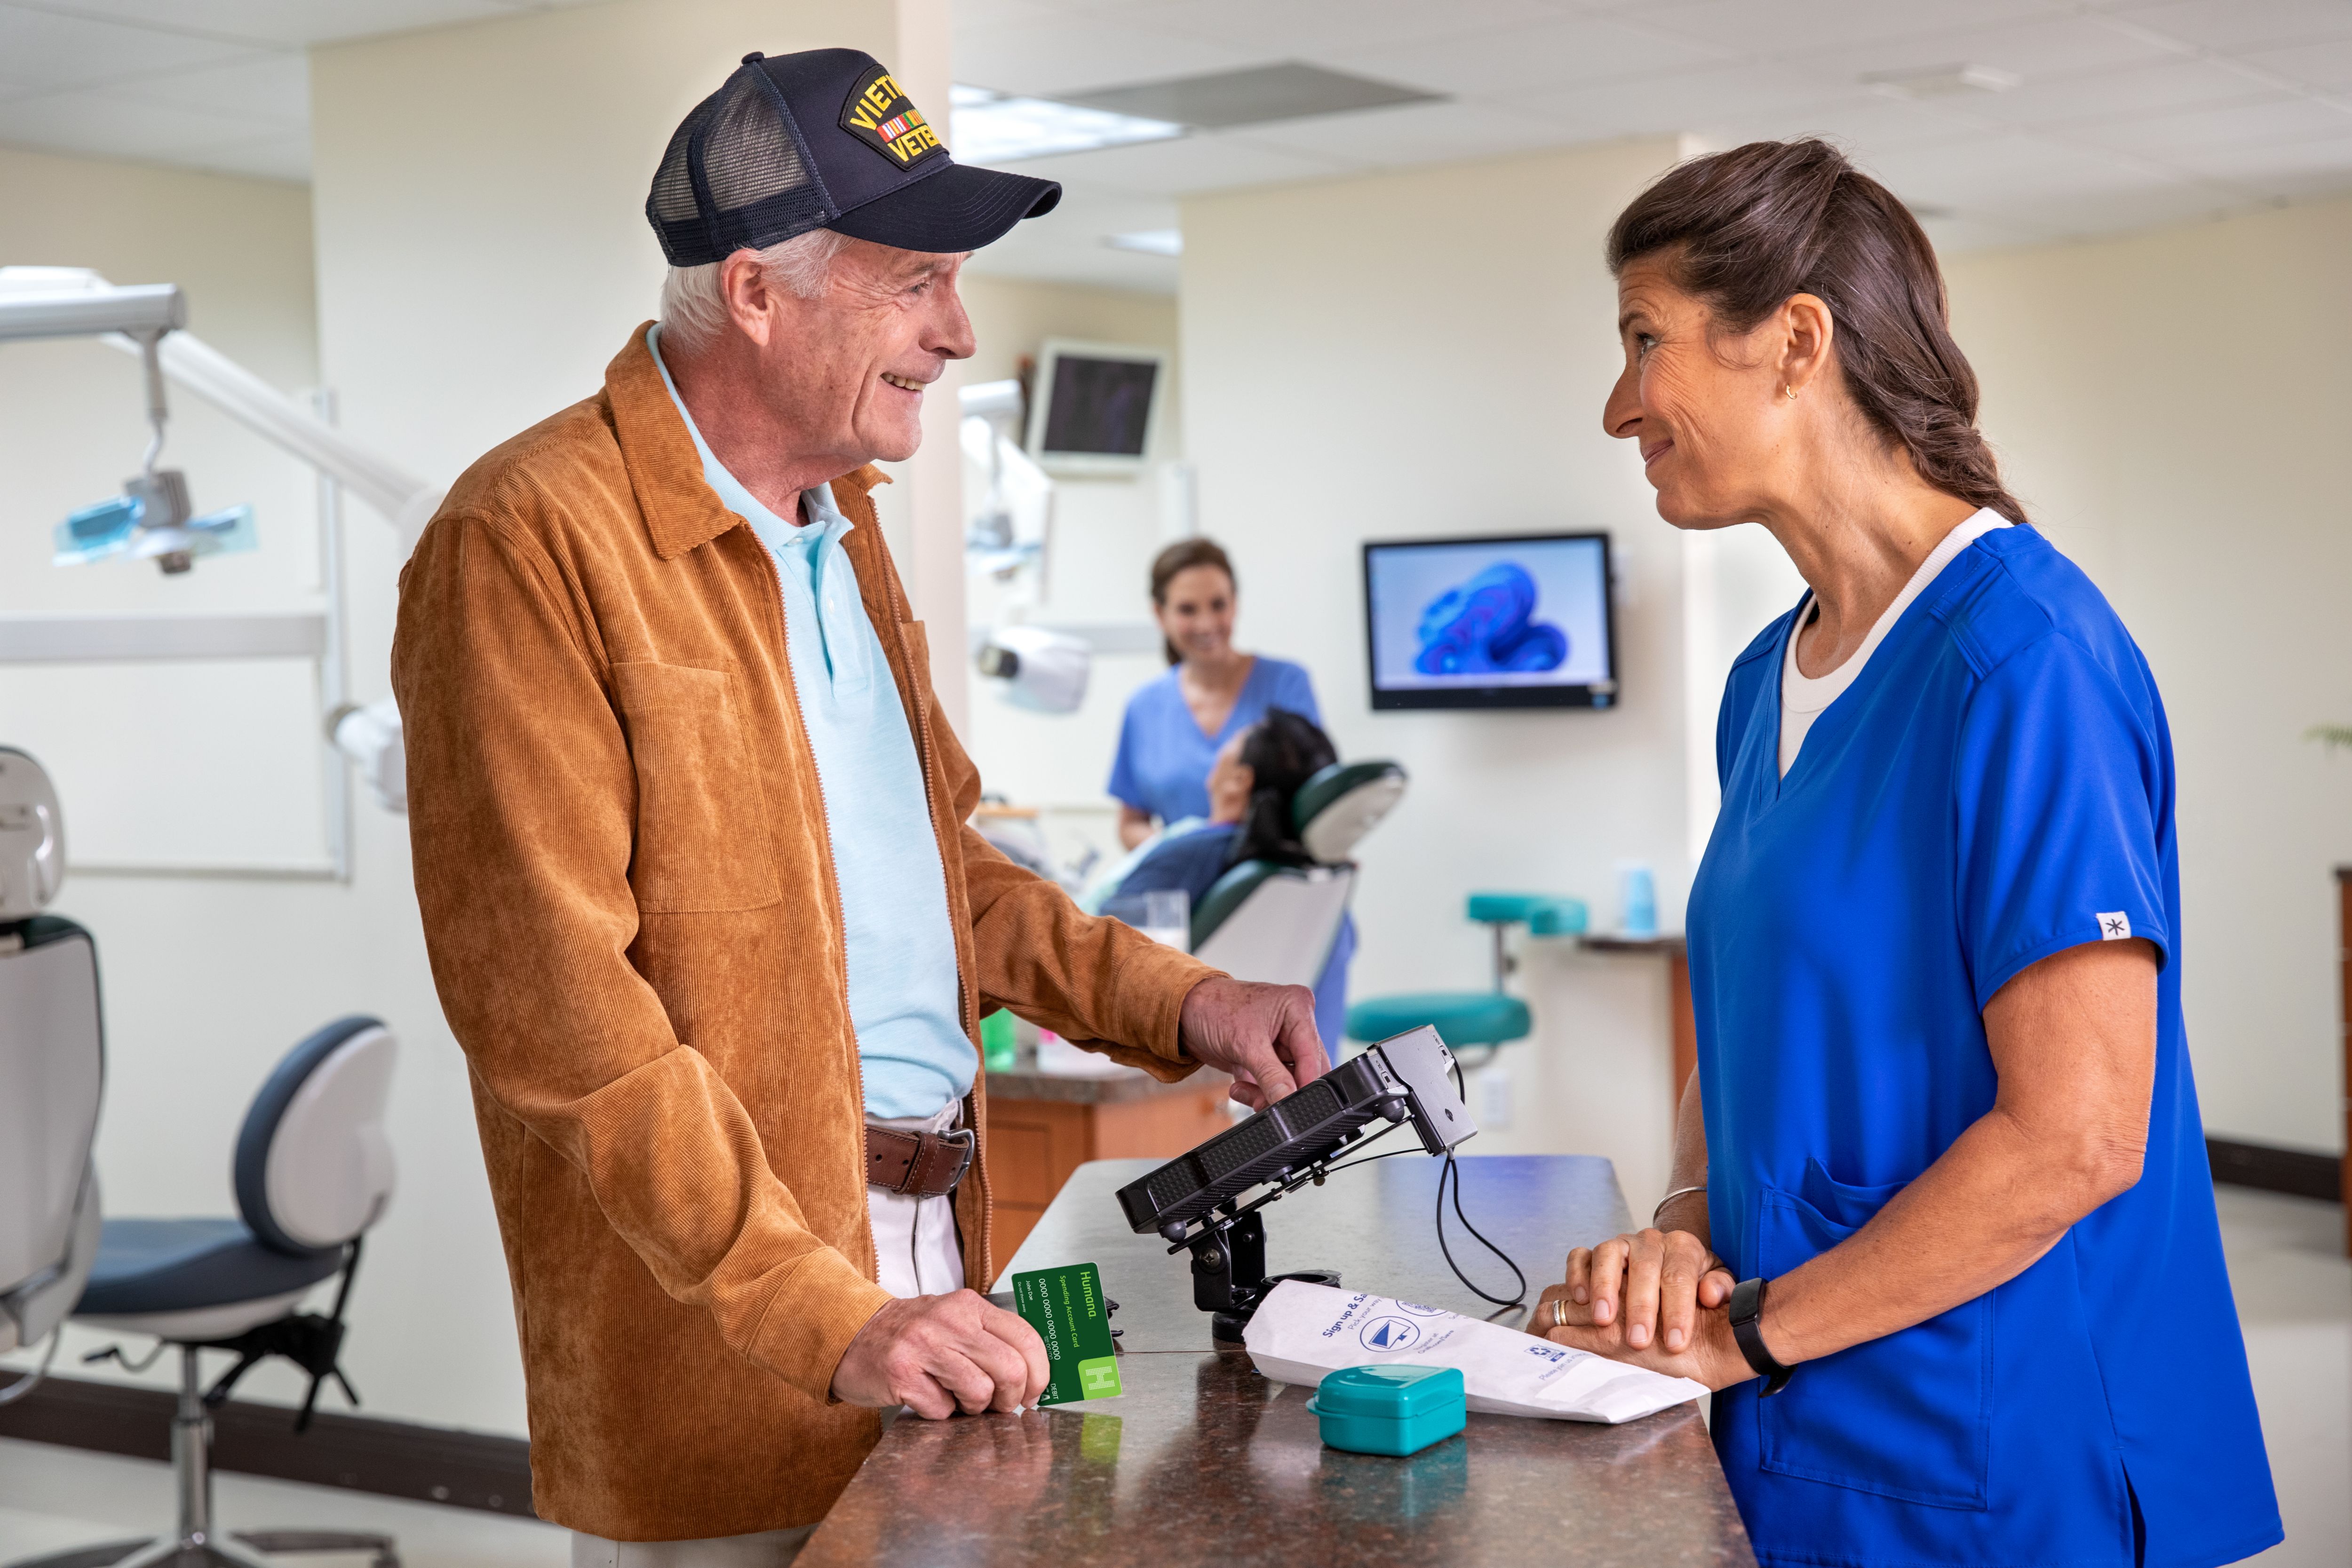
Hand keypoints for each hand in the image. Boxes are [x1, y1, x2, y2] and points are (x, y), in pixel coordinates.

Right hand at [831, 1290, 1047, 1418]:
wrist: (850, 1334)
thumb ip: (990, 1341)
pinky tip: (926, 1397)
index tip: (1032, 1393)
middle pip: (1010, 1369)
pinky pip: (942, 1409)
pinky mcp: (901, 1373)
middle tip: (997, 1406)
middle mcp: (950, 1320)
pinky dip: (939, 1413)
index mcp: (969, 1306)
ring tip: (955, 1398)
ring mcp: (924, 1345)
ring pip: (980, 1392)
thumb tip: (1031, 1379)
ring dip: (973, 1408)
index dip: (1039, 1374)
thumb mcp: (954, 1322)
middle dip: (1009, 1399)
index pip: (1026, 1338)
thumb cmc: (909, 1335)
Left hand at [1177, 975, 1326, 1109]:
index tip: (1294, 1105)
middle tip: (1265, 1101)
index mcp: (1298, 1007)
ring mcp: (1282, 1043)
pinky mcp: (1269, 1058)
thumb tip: (1289, 1101)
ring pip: (1290, 1081)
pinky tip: (1240, 1088)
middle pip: (1306, 1070)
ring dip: (1268, 1093)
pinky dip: (1258, 1092)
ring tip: (1243, 1091)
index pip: (1313, 1053)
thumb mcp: (1245, 1044)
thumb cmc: (1213, 1009)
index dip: (1305, 1083)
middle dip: (1284, 1089)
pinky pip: (1274, 1084)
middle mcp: (1295, 1023)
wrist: (1183, 1013)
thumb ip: (1271, 1076)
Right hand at [1535, 1227, 1741, 1381]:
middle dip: (1641, 1306)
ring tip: (1603, 1320)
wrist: (1674, 1269)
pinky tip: (1581, 1299)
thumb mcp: (1719, 1287)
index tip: (1675, 1343)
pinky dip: (1577, 1274)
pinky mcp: (1595, 1254)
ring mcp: (1621, 1244)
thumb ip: (1722, 1288)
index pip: (1680, 1276)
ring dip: (1604, 1288)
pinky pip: (1580, 1256)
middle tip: (1638, 1341)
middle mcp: (1650, 1240)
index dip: (1678, 1311)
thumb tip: (1709, 1294)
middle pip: (1644, 1266)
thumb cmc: (1696, 1287)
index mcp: (1683, 1246)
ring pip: (1608, 1254)